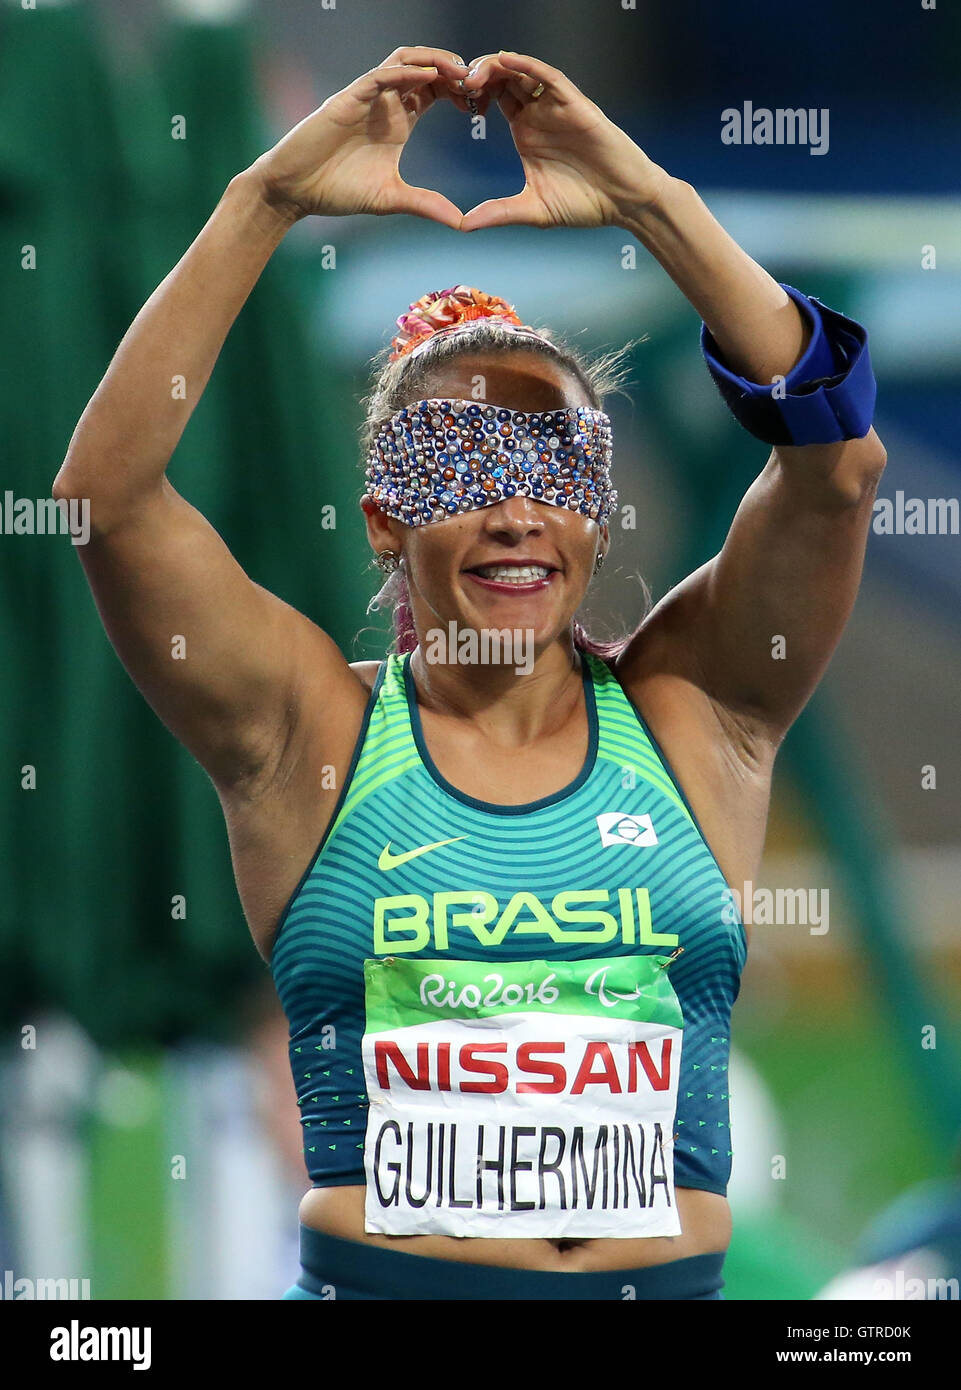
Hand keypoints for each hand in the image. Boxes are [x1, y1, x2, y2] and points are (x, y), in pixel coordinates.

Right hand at [247, 46, 468, 226]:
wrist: (296, 189)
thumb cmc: (337, 190)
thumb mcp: (392, 199)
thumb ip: (426, 205)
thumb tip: (460, 223)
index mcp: (399, 120)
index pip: (436, 91)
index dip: (460, 91)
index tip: (482, 103)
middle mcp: (386, 102)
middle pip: (427, 69)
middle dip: (455, 70)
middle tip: (481, 81)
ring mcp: (367, 97)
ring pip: (406, 61)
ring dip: (434, 61)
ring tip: (461, 70)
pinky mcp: (349, 97)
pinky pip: (382, 75)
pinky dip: (406, 71)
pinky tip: (429, 76)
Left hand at [458, 51, 669, 230]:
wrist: (624, 201)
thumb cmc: (585, 204)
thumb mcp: (533, 211)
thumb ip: (499, 213)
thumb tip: (465, 226)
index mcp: (525, 132)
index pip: (491, 101)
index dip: (468, 96)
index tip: (445, 100)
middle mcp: (537, 114)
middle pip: (501, 80)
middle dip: (475, 76)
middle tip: (451, 83)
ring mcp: (555, 107)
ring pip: (520, 72)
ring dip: (494, 67)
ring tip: (470, 74)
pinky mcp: (574, 104)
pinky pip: (547, 76)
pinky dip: (526, 65)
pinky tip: (505, 60)